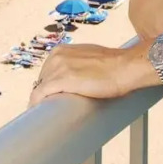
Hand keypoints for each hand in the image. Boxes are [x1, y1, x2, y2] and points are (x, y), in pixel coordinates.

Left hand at [28, 43, 153, 105]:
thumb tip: (78, 77)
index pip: (46, 71)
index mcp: (62, 50)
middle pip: (42, 79)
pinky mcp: (61, 80)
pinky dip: (37, 103)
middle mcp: (57, 56)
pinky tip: (38, 111)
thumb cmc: (113, 65)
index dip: (48, 85)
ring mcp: (58, 67)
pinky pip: (40, 94)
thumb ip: (78, 63)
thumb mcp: (89, 58)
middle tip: (51, 106)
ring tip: (46, 113)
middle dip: (44, 92)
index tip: (50, 96)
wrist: (125, 67)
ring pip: (39, 88)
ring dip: (41, 100)